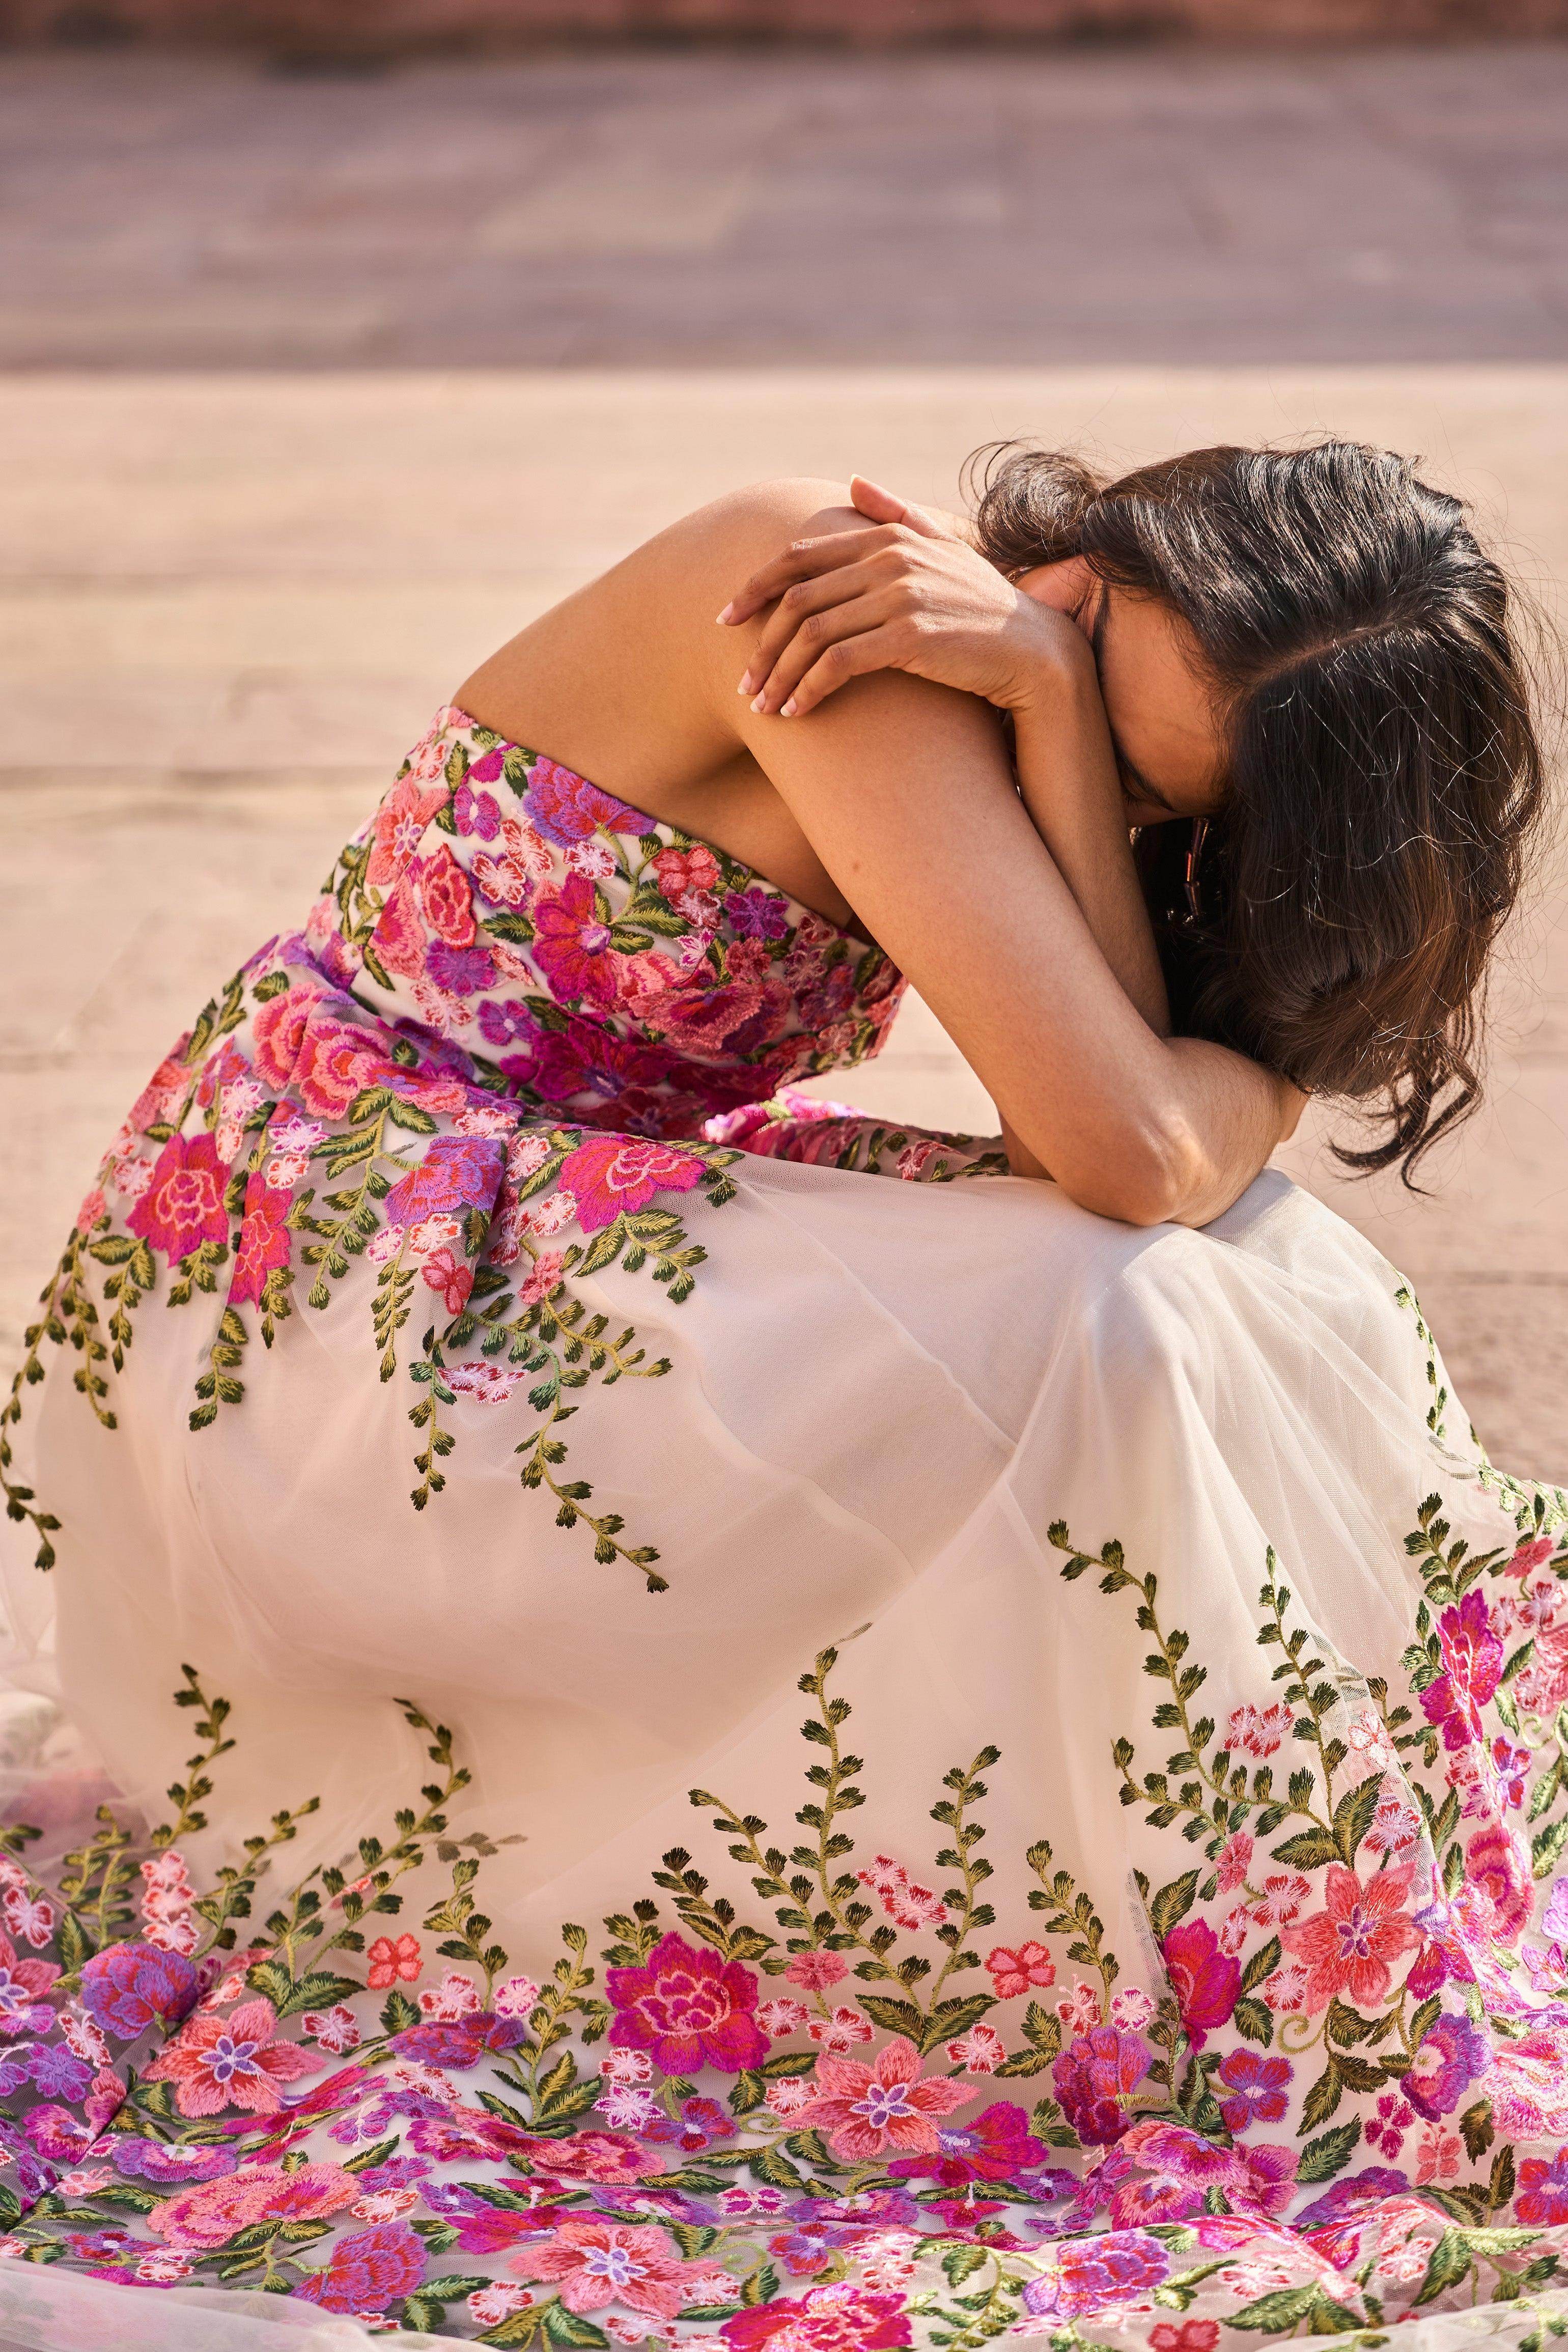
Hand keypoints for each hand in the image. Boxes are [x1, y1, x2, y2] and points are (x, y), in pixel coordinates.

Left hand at [720, 476, 1092, 718]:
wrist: (1032, 651)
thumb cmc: (981, 607)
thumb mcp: (940, 549)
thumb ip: (895, 514)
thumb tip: (854, 481)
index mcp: (886, 538)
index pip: (797, 558)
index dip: (753, 589)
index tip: (726, 620)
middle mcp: (889, 561)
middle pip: (796, 600)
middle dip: (760, 646)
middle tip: (743, 683)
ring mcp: (900, 597)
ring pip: (811, 635)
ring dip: (778, 676)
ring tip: (763, 706)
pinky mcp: (910, 638)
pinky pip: (838, 665)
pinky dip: (808, 690)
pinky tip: (796, 714)